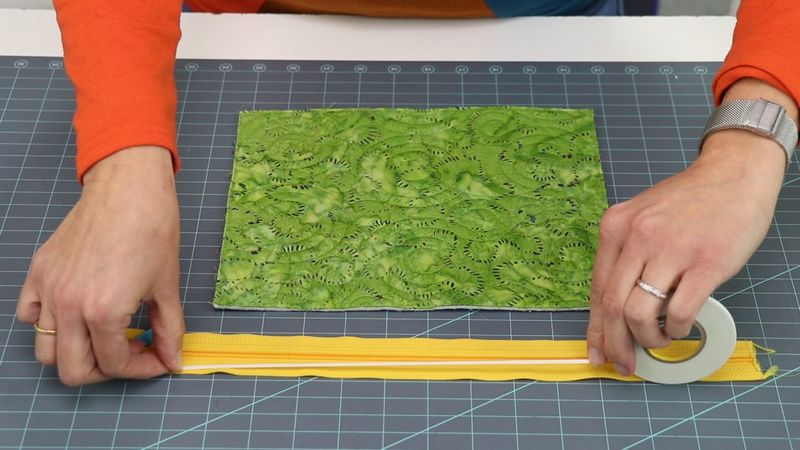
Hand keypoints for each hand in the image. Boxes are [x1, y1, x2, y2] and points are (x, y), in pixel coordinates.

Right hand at [16, 146, 183, 385]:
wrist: (129, 188)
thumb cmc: (152, 230)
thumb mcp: (167, 286)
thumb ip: (169, 330)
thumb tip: (173, 359)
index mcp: (103, 312)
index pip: (114, 365)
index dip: (141, 368)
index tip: (157, 358)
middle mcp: (69, 306)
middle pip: (73, 370)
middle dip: (107, 370)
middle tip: (132, 351)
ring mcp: (49, 289)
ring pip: (47, 350)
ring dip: (77, 353)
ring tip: (106, 334)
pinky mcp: (39, 273)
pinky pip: (30, 315)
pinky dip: (50, 323)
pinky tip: (79, 311)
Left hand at [586, 77, 795, 375]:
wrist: (733, 175)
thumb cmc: (688, 202)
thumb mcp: (642, 218)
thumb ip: (625, 255)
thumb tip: (612, 307)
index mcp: (615, 227)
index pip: (596, 288)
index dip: (595, 327)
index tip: (596, 350)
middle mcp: (637, 237)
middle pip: (612, 305)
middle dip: (613, 342)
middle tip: (623, 363)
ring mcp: (671, 250)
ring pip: (638, 313)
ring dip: (646, 338)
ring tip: (657, 340)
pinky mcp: (705, 263)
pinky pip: (678, 312)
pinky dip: (675, 329)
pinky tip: (679, 328)